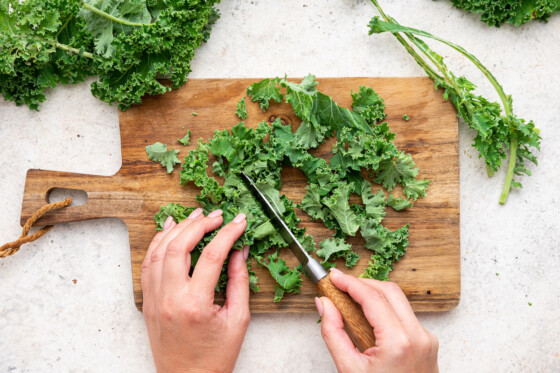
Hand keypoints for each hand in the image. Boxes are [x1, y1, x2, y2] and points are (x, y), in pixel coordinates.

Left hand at [141, 208, 250, 372]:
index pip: (212, 255)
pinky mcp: (149, 301)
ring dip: (177, 229)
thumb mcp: (238, 319)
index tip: (239, 221)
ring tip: (195, 216)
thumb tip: (239, 251)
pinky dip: (158, 243)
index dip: (228, 233)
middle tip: (217, 215)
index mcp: (195, 304)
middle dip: (199, 224)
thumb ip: (239, 281)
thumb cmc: (215, 357)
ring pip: (159, 251)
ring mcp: (155, 299)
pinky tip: (170, 230)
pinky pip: (148, 264)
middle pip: (179, 246)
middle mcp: (170, 298)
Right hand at [316, 268, 438, 372]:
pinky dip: (384, 309)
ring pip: (398, 300)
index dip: (350, 282)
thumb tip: (324, 304)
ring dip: (373, 294)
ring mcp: (426, 339)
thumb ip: (333, 332)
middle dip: (362, 283)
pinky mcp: (427, 342)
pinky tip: (367, 316)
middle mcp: (418, 336)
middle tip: (339, 284)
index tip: (333, 277)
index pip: (372, 298)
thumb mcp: (349, 369)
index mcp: (399, 342)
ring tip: (349, 300)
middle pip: (389, 291)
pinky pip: (404, 315)